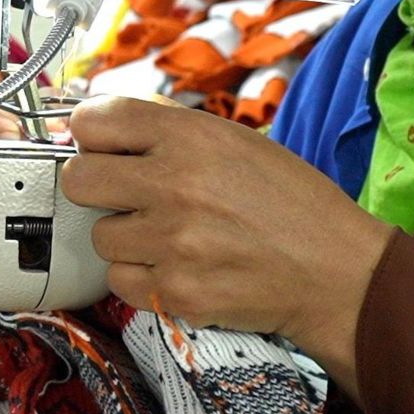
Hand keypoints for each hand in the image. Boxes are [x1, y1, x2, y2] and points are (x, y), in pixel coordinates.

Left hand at [63, 96, 394, 384]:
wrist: (334, 270)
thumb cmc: (290, 201)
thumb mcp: (237, 141)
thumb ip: (171, 130)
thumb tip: (103, 125)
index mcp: (191, 136)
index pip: (93, 121)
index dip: (91, 135)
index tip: (104, 148)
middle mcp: (175, 184)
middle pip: (78, 179)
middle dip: (97, 187)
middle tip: (125, 195)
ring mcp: (173, 242)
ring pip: (100, 237)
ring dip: (126, 238)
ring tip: (170, 237)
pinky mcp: (175, 292)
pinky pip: (121, 281)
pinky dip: (142, 278)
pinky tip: (178, 268)